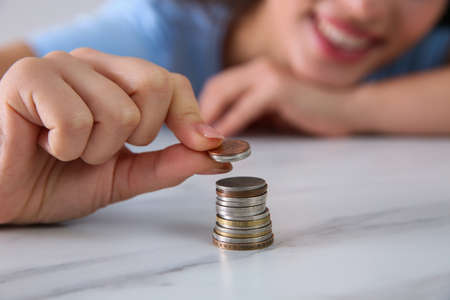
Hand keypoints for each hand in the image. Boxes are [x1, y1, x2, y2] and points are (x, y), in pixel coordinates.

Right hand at [0, 48, 230, 224]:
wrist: (6, 197)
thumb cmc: (59, 181)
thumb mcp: (125, 176)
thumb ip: (170, 164)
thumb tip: (217, 154)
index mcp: (117, 82)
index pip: (172, 82)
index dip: (191, 117)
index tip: (204, 145)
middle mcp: (93, 66)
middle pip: (155, 84)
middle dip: (137, 135)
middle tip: (101, 149)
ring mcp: (60, 66)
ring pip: (119, 109)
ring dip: (95, 150)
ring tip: (66, 150)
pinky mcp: (27, 77)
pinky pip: (76, 117)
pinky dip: (64, 147)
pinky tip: (43, 145)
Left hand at [200, 58, 356, 136]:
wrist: (348, 109)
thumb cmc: (311, 113)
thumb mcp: (274, 112)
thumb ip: (251, 114)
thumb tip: (225, 131)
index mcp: (256, 73)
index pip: (218, 87)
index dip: (204, 109)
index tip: (195, 132)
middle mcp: (258, 69)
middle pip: (215, 87)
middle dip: (201, 113)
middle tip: (193, 138)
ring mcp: (267, 75)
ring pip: (223, 93)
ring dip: (209, 118)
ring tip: (202, 141)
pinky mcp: (277, 88)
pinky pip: (244, 108)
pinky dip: (230, 124)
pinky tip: (221, 140)